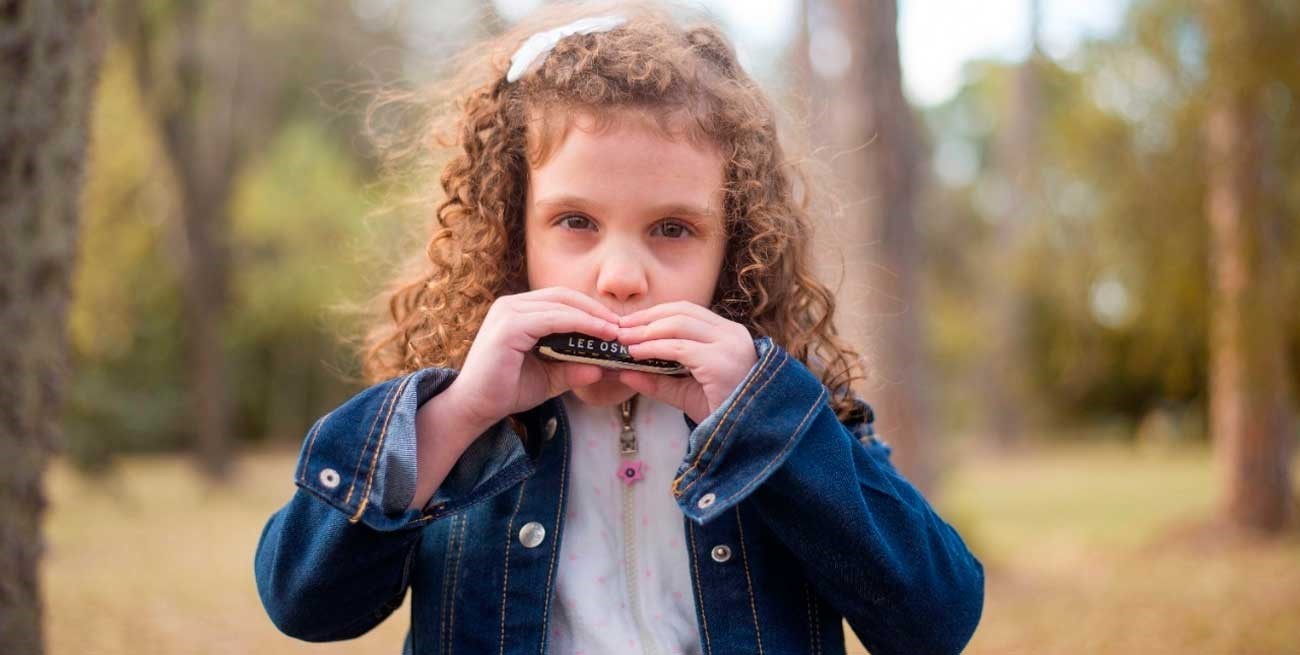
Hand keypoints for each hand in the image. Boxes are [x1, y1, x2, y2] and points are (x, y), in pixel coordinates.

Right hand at [448, 287, 621, 429]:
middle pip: (564, 296)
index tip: (617, 326)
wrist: (474, 408)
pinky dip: (582, 324)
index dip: (591, 310)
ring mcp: (508, 312)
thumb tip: (605, 367)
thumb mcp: (549, 377)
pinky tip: (602, 335)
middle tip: (623, 327)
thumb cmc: (507, 391)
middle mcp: (511, 304)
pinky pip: (555, 319)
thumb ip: (574, 368)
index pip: (561, 300)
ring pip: (562, 304)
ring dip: (594, 317)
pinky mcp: (509, 325)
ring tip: (617, 332)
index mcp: (517, 311)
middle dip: (596, 310)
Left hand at [614, 301, 757, 424]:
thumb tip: (622, 371)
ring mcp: (728, 345)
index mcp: (728, 334)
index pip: (687, 311)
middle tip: (619, 329)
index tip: (629, 323)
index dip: (655, 314)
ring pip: (678, 324)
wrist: (749, 437)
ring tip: (623, 340)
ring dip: (645, 331)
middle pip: (681, 311)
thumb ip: (658, 380)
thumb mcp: (686, 392)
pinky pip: (679, 348)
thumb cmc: (722, 413)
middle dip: (646, 318)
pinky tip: (635, 354)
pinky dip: (653, 348)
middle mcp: (731, 334)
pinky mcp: (720, 362)